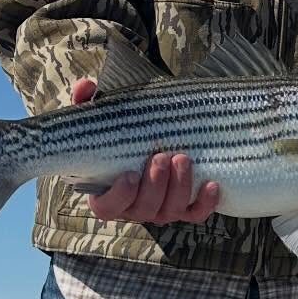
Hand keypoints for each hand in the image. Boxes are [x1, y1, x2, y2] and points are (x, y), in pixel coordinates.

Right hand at [69, 78, 220, 223]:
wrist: (149, 141)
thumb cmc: (119, 135)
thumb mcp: (101, 119)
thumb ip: (87, 104)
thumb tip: (84, 85)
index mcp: (107, 194)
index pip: (108, 207)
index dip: (119, 195)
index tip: (129, 174)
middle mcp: (134, 207)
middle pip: (144, 208)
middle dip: (156, 184)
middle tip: (163, 156)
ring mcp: (161, 210)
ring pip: (170, 210)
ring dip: (179, 187)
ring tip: (183, 158)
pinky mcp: (186, 208)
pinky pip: (197, 213)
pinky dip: (206, 202)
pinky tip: (212, 183)